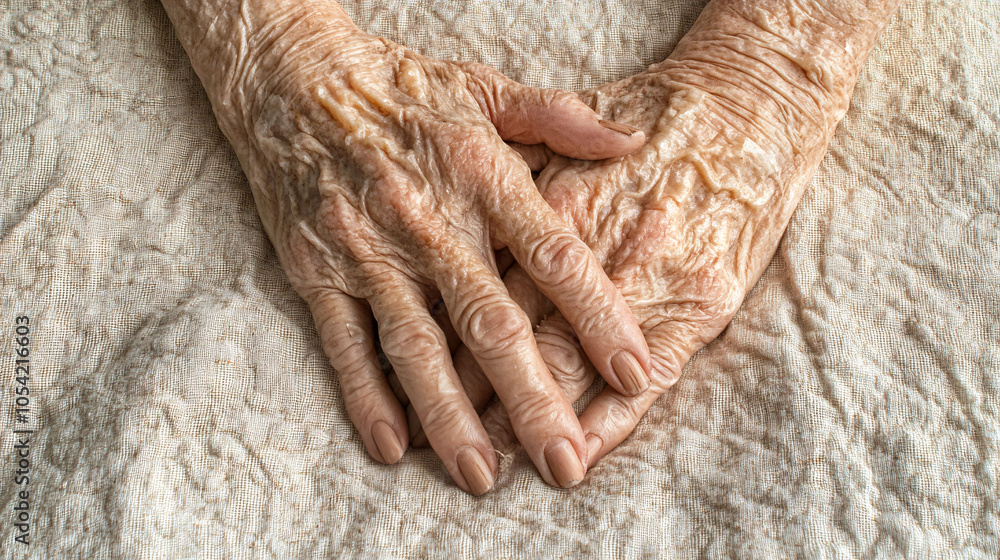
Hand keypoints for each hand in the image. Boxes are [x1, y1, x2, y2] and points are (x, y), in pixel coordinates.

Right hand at [160, 0, 655, 493]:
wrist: (291, 78)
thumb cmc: (401, 88)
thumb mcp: (485, 87)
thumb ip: (560, 117)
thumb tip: (632, 143)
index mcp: (481, 175)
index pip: (553, 256)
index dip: (597, 317)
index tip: (634, 372)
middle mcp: (429, 221)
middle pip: (489, 323)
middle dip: (531, 399)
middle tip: (564, 463)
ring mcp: (369, 252)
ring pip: (417, 348)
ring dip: (451, 417)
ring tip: (483, 475)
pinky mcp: (318, 271)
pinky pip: (345, 344)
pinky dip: (367, 398)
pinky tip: (392, 447)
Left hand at [426, 0, 906, 473]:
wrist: (749, 106)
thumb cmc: (653, 118)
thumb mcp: (568, 134)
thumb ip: (518, 178)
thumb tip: (459, 220)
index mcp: (553, 208)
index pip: (482, 289)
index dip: (444, 341)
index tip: (412, 382)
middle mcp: (592, 250)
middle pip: (515, 336)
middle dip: (473, 398)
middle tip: (445, 443)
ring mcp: (646, 281)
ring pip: (571, 365)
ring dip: (531, 421)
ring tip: (497, 467)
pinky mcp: (698, 305)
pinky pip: (646, 379)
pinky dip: (610, 423)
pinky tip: (581, 457)